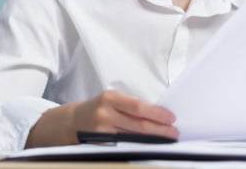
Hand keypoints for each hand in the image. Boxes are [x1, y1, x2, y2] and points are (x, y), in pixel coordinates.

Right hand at [27, 90, 177, 146]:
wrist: (71, 121)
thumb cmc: (98, 108)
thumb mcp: (112, 99)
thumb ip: (130, 106)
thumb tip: (158, 115)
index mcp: (110, 98)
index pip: (138, 107)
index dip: (157, 114)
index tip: (171, 118)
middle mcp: (105, 115)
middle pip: (138, 126)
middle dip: (160, 130)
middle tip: (174, 133)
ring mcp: (102, 132)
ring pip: (133, 138)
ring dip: (152, 140)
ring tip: (166, 140)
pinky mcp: (100, 146)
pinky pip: (124, 147)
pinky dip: (138, 147)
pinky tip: (149, 146)